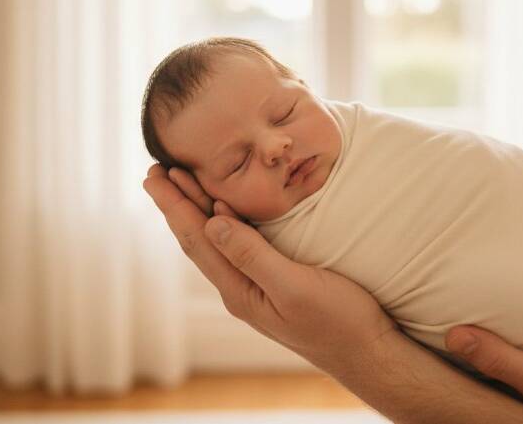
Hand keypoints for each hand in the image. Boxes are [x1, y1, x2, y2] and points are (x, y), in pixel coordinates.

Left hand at [142, 164, 395, 369]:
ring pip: (217, 240)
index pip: (196, 240)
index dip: (174, 206)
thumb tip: (213, 223)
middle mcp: (240, 288)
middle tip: (155, 170)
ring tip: (179, 182)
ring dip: (196, 209)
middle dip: (176, 203)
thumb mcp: (294, 288)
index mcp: (239, 290)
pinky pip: (239, 243)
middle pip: (199, 238)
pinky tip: (224, 209)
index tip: (154, 176)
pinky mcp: (276, 280)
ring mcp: (257, 285)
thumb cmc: (337, 322)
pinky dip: (225, 219)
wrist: (367, 351)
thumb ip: (253, 256)